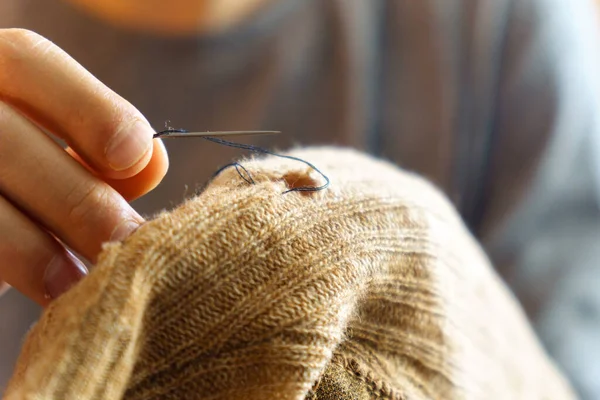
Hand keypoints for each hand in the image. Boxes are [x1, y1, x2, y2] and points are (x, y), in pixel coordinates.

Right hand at [0, 29, 167, 304]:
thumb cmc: (19, 178)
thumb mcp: (49, 152)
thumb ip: (95, 150)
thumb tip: (150, 161)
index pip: (29, 60)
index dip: (90, 108)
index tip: (135, 158)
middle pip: (4, 139)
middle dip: (78, 199)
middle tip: (128, 242)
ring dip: (33, 249)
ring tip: (80, 285)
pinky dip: (3, 267)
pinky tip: (42, 293)